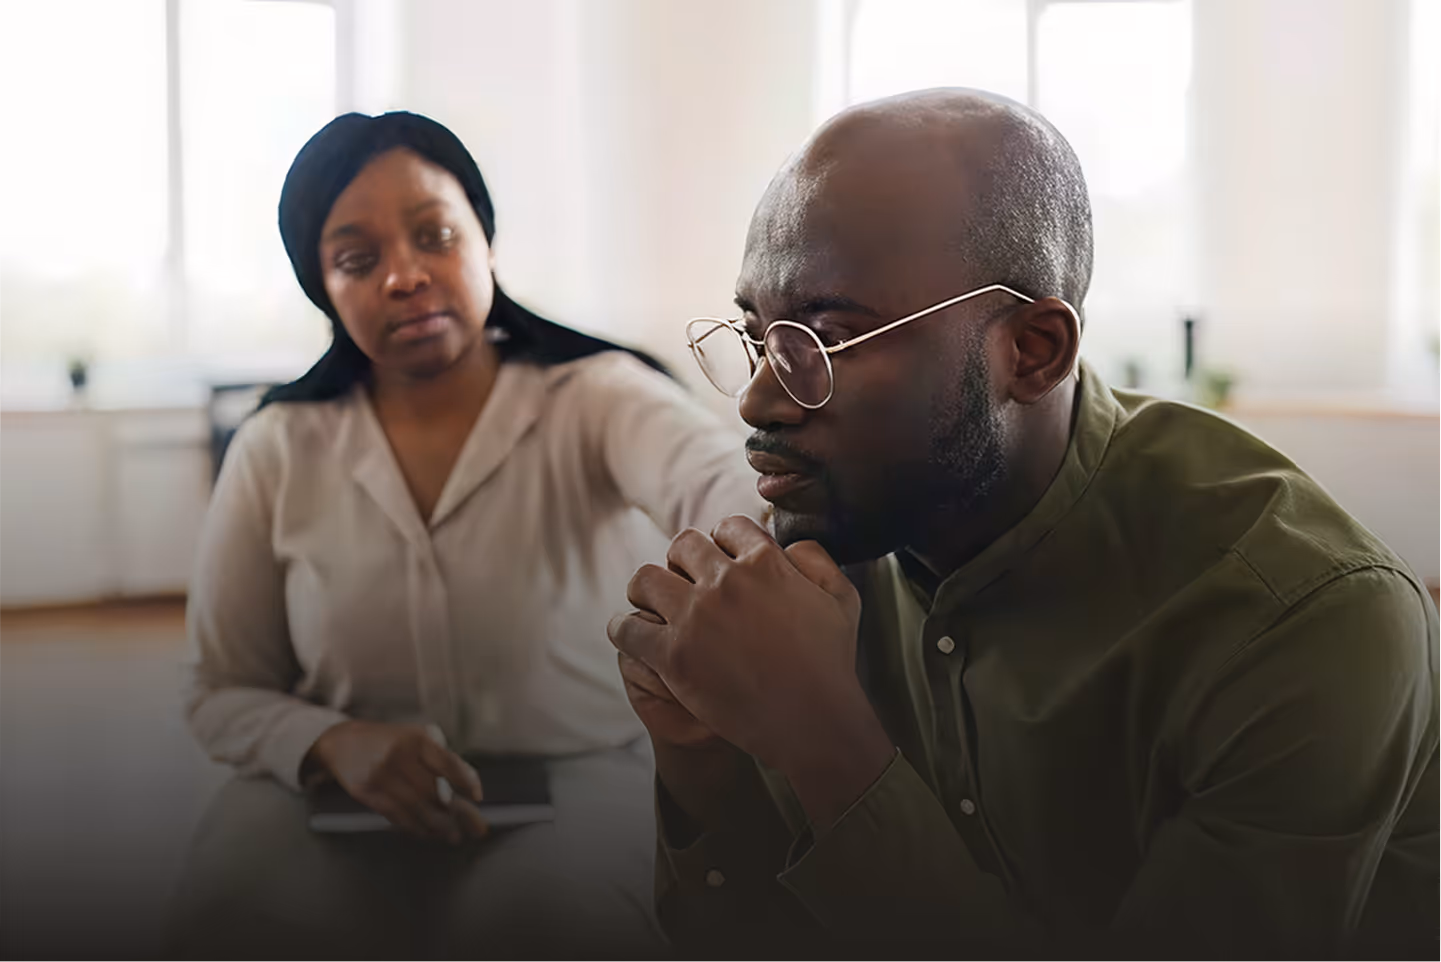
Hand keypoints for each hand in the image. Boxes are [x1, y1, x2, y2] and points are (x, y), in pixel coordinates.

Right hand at [306, 720, 487, 843]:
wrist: (342, 742)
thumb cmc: (388, 740)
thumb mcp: (415, 736)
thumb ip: (439, 757)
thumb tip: (466, 786)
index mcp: (416, 739)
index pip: (447, 762)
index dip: (465, 780)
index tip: (478, 796)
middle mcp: (399, 757)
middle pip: (433, 791)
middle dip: (457, 812)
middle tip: (475, 827)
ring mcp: (381, 777)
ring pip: (416, 808)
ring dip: (439, 826)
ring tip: (454, 835)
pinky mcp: (368, 794)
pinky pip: (396, 815)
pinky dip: (415, 827)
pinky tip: (429, 833)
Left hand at [608, 516, 892, 824]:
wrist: (813, 722)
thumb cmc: (830, 663)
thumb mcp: (843, 598)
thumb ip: (816, 559)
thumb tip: (787, 545)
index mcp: (765, 563)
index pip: (727, 527)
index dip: (723, 542)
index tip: (719, 560)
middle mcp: (725, 582)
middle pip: (682, 545)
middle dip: (682, 560)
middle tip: (683, 582)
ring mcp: (695, 618)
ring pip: (645, 579)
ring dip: (646, 588)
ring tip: (650, 603)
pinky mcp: (673, 656)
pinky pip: (628, 628)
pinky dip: (624, 629)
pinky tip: (630, 634)